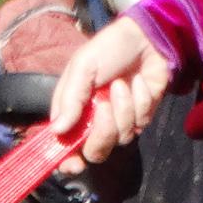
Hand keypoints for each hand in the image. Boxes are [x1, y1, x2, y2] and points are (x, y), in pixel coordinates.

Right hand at [50, 16, 173, 171]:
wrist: (146, 38)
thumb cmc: (108, 49)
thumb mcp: (82, 67)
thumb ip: (70, 99)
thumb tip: (57, 131)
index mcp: (72, 112)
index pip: (65, 146)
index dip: (66, 161)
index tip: (72, 164)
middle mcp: (94, 122)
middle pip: (96, 151)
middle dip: (102, 130)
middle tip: (103, 105)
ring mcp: (119, 121)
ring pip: (121, 137)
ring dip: (123, 107)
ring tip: (122, 83)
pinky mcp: (142, 116)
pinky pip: (141, 121)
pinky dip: (141, 100)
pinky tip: (138, 84)